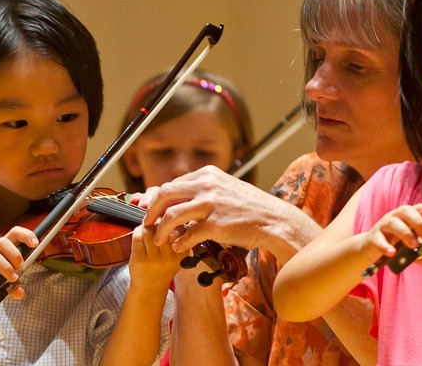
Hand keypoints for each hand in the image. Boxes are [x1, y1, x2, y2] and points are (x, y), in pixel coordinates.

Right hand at [0, 226, 37, 301]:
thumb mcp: (6, 281)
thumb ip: (15, 286)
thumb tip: (20, 293)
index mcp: (2, 247)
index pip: (14, 233)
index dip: (26, 235)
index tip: (35, 244)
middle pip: (2, 242)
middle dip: (15, 255)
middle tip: (21, 267)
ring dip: (6, 267)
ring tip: (12, 278)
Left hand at [128, 224, 186, 291]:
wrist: (150, 289)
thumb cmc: (162, 268)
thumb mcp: (176, 255)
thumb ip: (175, 236)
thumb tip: (164, 212)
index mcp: (182, 253)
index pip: (178, 228)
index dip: (170, 221)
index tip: (166, 223)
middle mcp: (170, 257)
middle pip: (162, 227)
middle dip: (156, 222)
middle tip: (153, 225)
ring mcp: (154, 259)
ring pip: (149, 230)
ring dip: (145, 227)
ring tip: (146, 230)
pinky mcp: (140, 260)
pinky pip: (137, 236)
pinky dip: (137, 232)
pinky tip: (139, 235)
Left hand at [133, 165, 289, 253]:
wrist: (273, 220)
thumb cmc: (250, 207)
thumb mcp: (225, 188)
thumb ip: (204, 189)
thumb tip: (179, 196)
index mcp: (207, 174)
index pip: (172, 184)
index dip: (156, 197)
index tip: (148, 208)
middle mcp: (207, 185)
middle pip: (164, 194)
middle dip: (151, 210)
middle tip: (147, 222)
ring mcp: (211, 204)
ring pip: (171, 215)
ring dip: (161, 230)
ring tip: (159, 239)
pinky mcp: (215, 224)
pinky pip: (188, 235)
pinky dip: (179, 243)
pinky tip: (178, 247)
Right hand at [362, 203, 421, 258]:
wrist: (369, 249)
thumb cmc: (393, 243)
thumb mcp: (408, 246)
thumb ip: (418, 252)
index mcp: (406, 217)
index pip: (418, 208)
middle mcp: (394, 217)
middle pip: (405, 210)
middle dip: (418, 221)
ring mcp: (382, 226)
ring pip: (393, 222)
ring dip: (405, 232)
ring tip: (413, 245)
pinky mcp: (373, 237)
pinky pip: (379, 239)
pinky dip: (386, 245)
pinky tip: (392, 252)